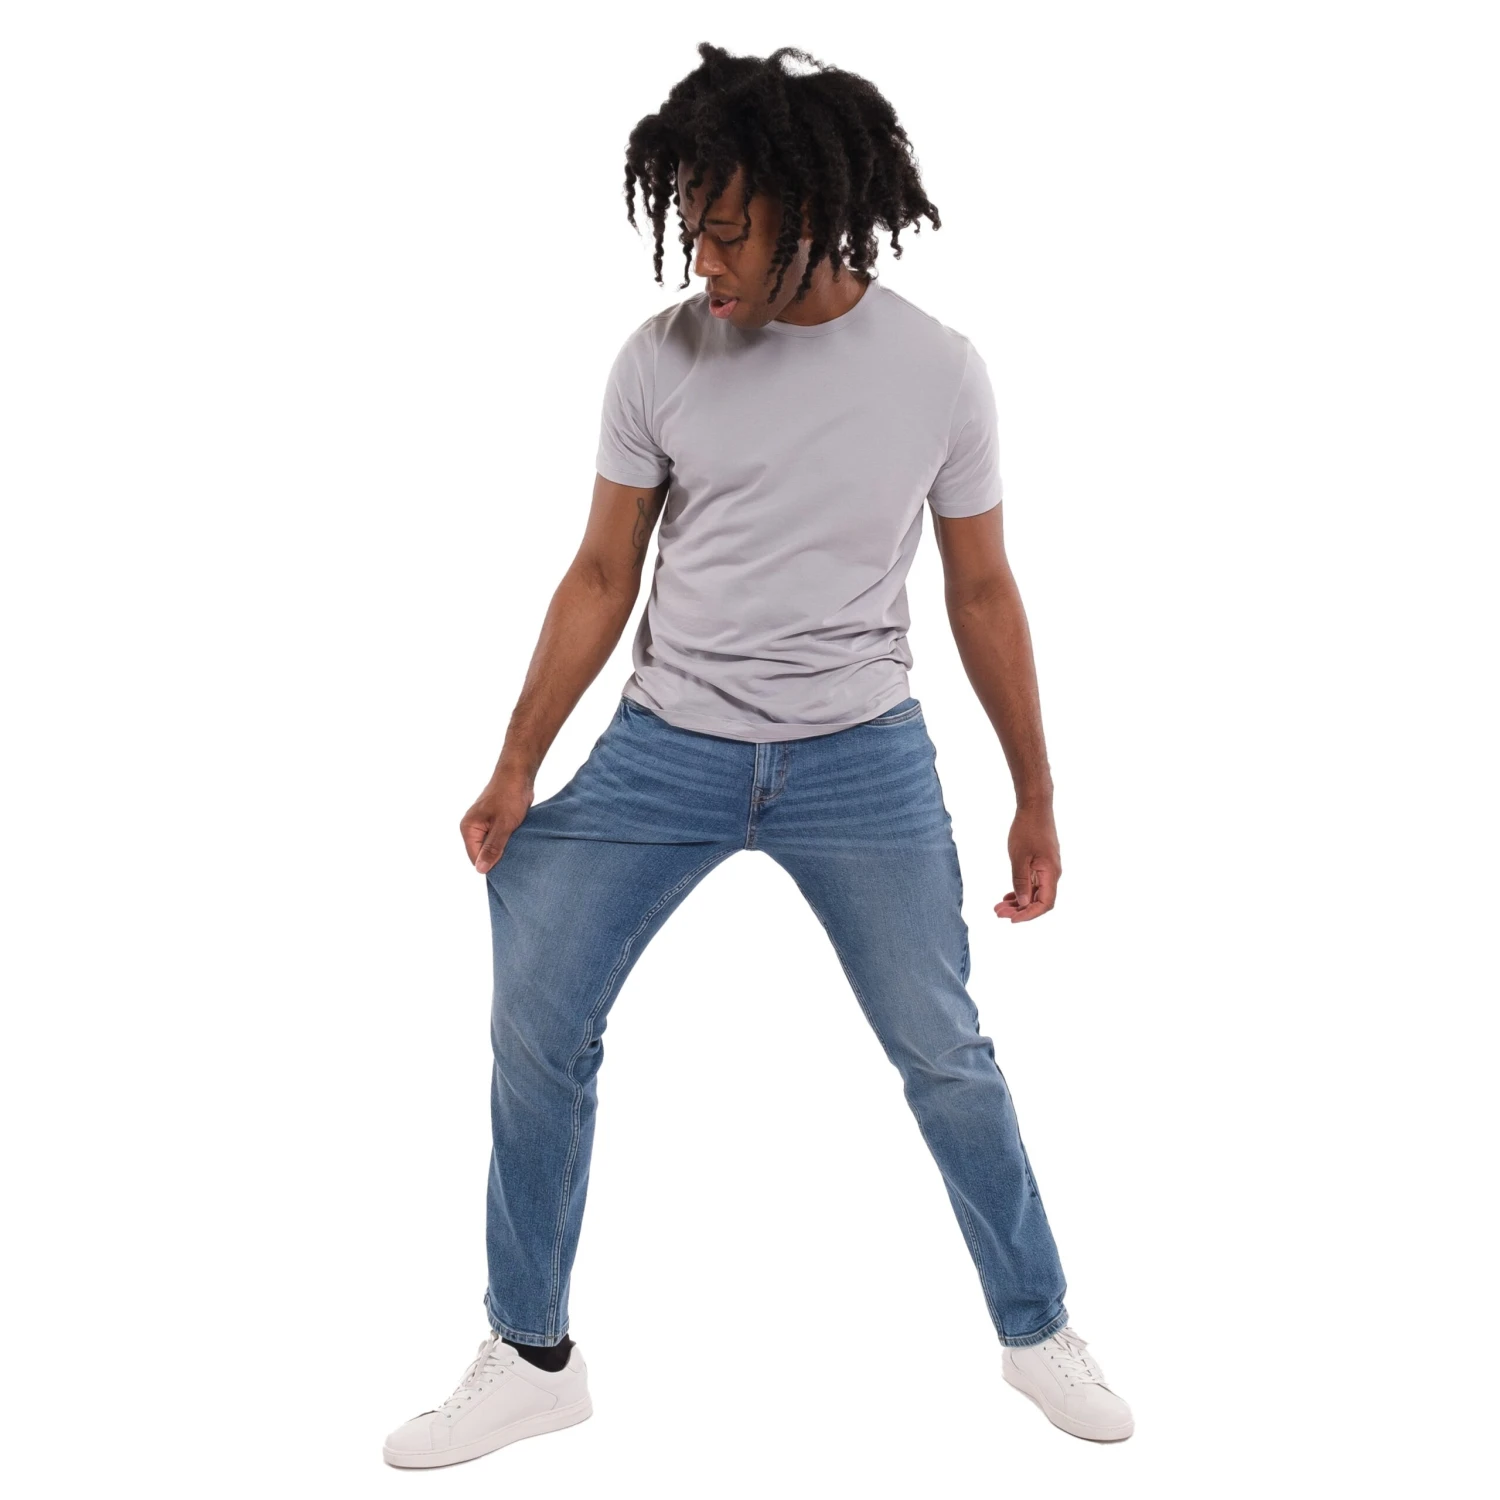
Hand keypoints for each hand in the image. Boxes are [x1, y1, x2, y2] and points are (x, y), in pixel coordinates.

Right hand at [460, 771, 534, 873]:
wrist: (518, 775)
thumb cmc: (509, 797)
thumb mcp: (503, 826)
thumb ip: (492, 848)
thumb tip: (480, 870)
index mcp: (469, 828)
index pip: (475, 858)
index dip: (491, 864)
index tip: (508, 865)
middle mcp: (472, 828)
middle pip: (482, 853)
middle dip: (497, 857)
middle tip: (515, 858)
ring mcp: (483, 825)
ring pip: (491, 847)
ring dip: (503, 849)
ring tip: (517, 849)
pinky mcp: (493, 823)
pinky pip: (498, 839)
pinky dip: (507, 842)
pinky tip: (517, 842)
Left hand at [995, 805, 1060, 922]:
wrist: (1035, 808)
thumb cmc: (1027, 829)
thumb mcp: (1019, 857)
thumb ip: (1021, 881)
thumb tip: (1022, 904)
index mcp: (1050, 873)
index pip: (1044, 903)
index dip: (1029, 915)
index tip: (1011, 919)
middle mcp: (1052, 874)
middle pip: (1039, 901)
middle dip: (1019, 910)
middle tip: (998, 913)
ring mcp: (1047, 869)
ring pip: (1035, 893)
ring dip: (1018, 902)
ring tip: (999, 907)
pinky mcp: (1042, 864)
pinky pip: (1033, 883)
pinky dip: (1021, 891)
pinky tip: (1007, 896)